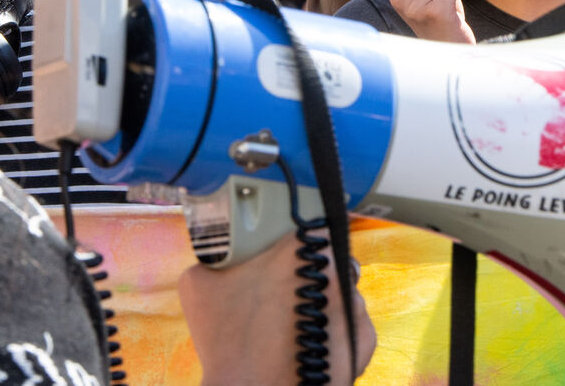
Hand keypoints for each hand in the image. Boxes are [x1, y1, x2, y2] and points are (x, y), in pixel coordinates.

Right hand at [180, 232, 375, 385]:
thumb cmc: (227, 340)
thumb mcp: (200, 282)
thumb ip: (220, 255)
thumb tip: (225, 252)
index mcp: (303, 247)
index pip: (313, 223)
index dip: (299, 235)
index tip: (285, 248)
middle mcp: (340, 271)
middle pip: (330, 259)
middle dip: (311, 271)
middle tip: (283, 290)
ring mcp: (356, 307)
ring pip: (341, 293)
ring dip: (323, 302)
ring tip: (290, 323)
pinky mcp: (364, 340)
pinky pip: (350, 325)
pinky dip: (334, 331)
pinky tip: (306, 342)